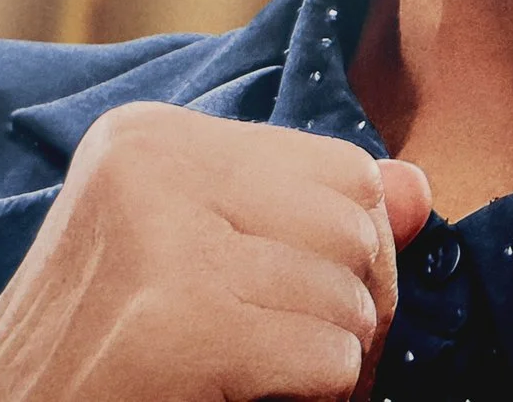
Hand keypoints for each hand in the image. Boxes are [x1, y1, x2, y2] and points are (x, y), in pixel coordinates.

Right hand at [0, 102, 432, 401]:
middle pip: (357, 225)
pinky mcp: (174, 321)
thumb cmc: (94, 359)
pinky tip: (242, 399)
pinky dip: (312, 395)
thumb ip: (299, 216)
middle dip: (351, 307)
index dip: (341, 255)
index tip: (287, 306)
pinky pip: (329, 357)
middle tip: (291, 359)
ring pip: (351, 296)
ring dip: (330, 362)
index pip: (339, 169)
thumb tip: (418, 188)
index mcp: (149, 137)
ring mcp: (159, 238)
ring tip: (260, 380)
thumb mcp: (188, 263)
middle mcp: (150, 165)